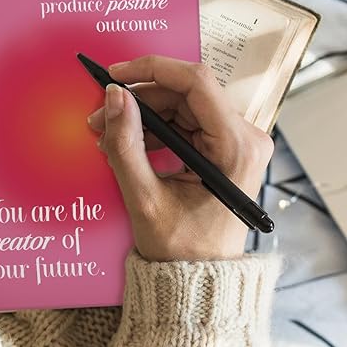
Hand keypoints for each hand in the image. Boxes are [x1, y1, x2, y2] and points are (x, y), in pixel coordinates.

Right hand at [87, 56, 272, 260]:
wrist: (200, 277)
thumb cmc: (182, 249)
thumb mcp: (145, 200)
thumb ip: (126, 146)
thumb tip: (113, 98)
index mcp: (237, 148)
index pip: (196, 83)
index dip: (152, 70)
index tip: (115, 75)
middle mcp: (245, 138)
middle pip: (187, 93)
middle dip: (140, 100)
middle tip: (101, 116)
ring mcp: (237, 143)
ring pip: (184, 106)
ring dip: (145, 115)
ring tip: (110, 135)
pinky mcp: (225, 148)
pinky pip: (187, 123)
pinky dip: (157, 129)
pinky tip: (133, 144)